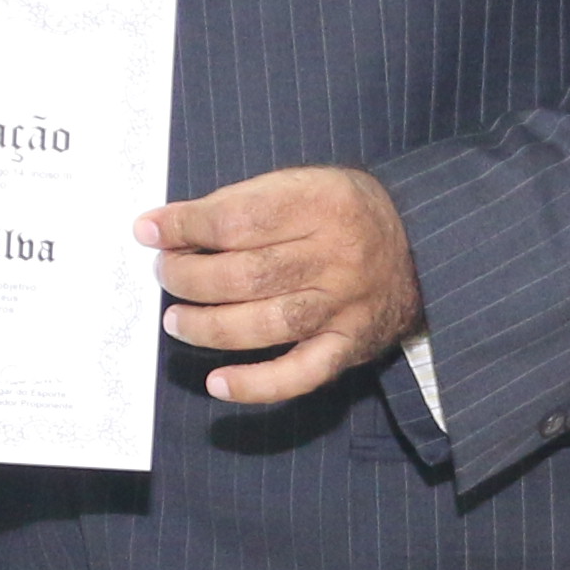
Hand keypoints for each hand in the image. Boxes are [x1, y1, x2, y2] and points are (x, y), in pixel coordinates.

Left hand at [145, 166, 418, 408]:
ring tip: (176, 320)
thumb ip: (242, 203)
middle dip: (190, 278)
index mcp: (323, 202)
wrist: (420, 247)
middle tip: (165, 275)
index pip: (239, 218)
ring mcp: (345, 306)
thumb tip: (164, 228)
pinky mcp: (349, 346)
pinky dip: (256, 385)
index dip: (186, 228)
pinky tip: (217, 384)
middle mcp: (337, 256)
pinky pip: (300, 374)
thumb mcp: (303, 184)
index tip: (150, 232)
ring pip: (267, 324)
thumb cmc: (342, 214)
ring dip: (209, 327)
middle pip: (248, 274)